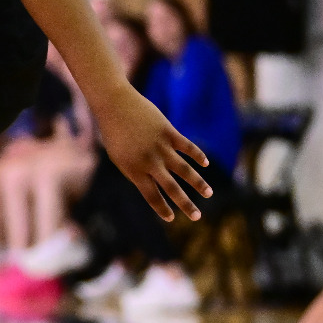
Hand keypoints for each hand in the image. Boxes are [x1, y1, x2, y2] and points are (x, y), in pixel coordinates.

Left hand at [95, 86, 211, 221]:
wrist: (114, 105)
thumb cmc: (114, 132)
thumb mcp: (119, 157)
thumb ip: (136, 171)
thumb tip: (153, 183)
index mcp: (133, 170)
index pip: (151, 195)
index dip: (162, 208)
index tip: (172, 218)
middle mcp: (148, 161)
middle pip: (171, 188)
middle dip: (186, 204)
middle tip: (197, 217)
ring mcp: (160, 147)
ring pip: (184, 170)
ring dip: (198, 183)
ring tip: (208, 194)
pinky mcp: (168, 132)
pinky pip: (187, 147)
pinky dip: (198, 155)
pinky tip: (206, 164)